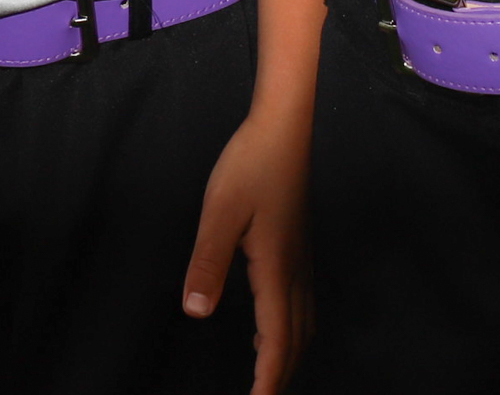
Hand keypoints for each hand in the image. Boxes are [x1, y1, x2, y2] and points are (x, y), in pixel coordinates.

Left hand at [183, 109, 309, 394]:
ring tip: (267, 375)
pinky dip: (289, 329)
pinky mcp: (298, 246)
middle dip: (280, 376)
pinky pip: (300, 303)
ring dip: (287, 353)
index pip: (278, 341)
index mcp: (277, 270)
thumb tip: (196, 312)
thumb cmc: (250, 165)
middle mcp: (295, 271)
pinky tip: (272, 325)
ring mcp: (301, 258)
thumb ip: (208, 263)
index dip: (268, 380)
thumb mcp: (219, 213)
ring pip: (303, 323)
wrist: (283, 129)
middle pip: (296, 341)